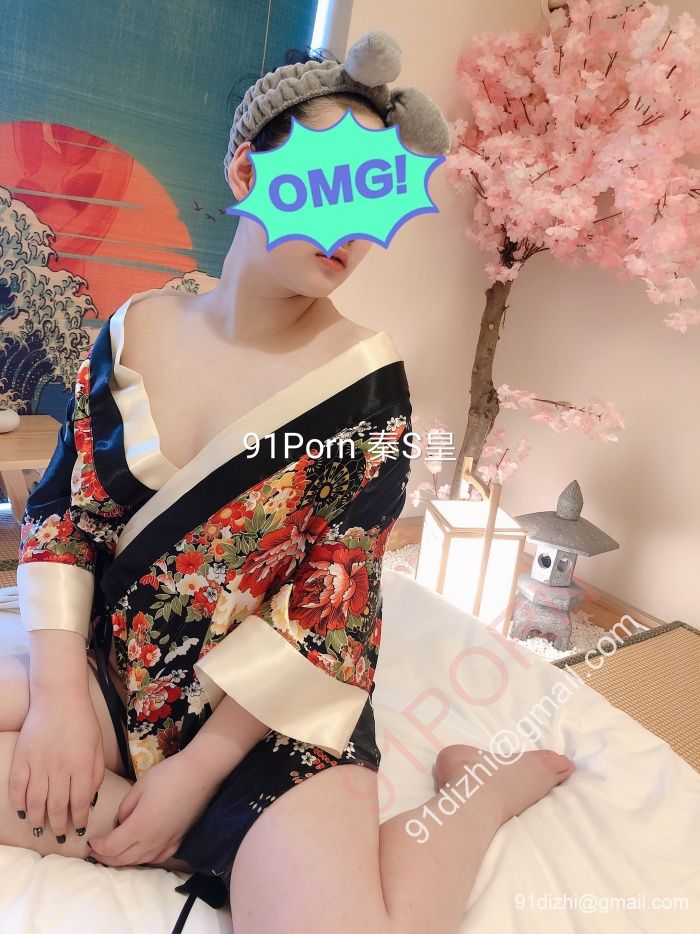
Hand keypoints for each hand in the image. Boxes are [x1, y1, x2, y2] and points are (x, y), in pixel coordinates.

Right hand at [9, 690, 103, 840]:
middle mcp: (59, 768)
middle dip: (58, 825)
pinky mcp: (22, 757)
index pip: (79, 802)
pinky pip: (17, 786)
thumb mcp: (97, 745)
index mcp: (81, 765)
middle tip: (59, 836)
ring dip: (37, 818)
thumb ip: (96, 773)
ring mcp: (38, 763)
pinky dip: (18, 801)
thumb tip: (90, 799)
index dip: (78, 820)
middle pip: (57, 806)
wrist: (59, 696)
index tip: (78, 830)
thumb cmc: (83, 720)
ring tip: (40, 828)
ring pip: (35, 801)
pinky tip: (22, 810)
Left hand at [88, 751, 216, 866]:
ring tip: (114, 855)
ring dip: (123, 861)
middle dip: (106, 858)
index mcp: (138, 827)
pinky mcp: (178, 841)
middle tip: (96, 852)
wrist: (200, 774)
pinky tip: (141, 853)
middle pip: (123, 859)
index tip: (91, 842)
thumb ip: (125, 808)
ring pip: (139, 861)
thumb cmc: (168, 775)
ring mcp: (166, 844)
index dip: (98, 847)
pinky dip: (144, 859)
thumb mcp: (139, 787)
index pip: (111, 847)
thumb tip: (121, 823)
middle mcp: (151, 842)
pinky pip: (156, 858)